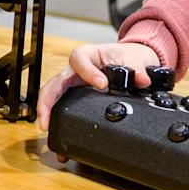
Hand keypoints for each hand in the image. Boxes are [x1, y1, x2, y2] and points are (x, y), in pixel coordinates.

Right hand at [36, 41, 166, 132]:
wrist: (128, 62)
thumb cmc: (124, 56)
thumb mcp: (133, 58)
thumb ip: (137, 69)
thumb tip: (141, 80)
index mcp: (87, 55)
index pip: (79, 59)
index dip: (88, 71)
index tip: (102, 84)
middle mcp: (74, 70)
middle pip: (55, 82)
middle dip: (48, 100)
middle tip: (48, 118)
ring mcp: (72, 84)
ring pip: (53, 94)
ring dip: (47, 111)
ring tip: (47, 128)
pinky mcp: (75, 96)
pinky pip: (61, 105)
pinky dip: (56, 119)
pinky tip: (56, 134)